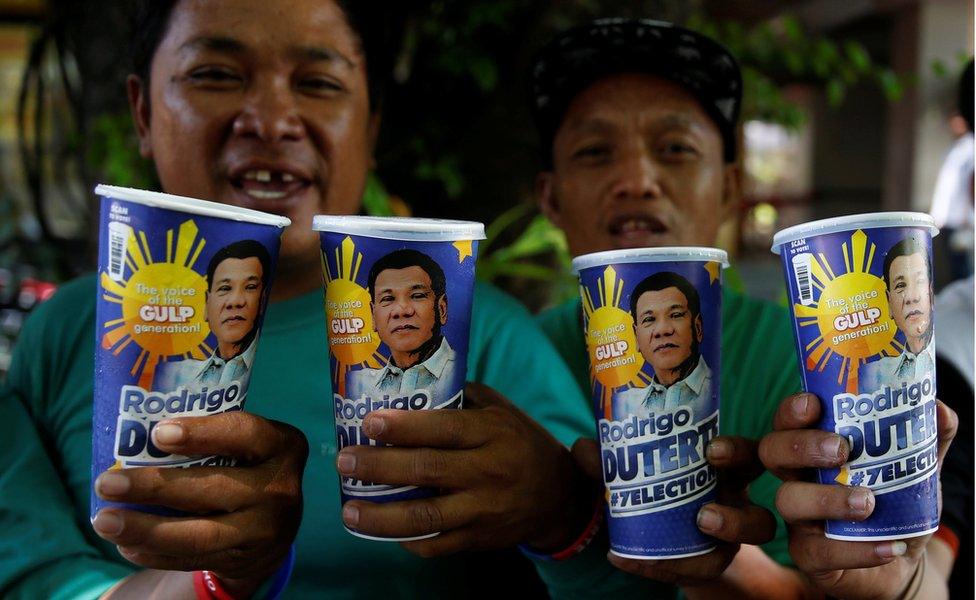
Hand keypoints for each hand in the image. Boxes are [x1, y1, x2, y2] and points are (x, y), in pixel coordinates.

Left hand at [92, 412, 307, 593]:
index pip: (245, 433)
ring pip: (200, 535)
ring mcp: (265, 529)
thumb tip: (134, 429)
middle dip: (155, 486)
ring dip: (146, 529)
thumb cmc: (245, 467)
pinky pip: (193, 560)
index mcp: (282, 446)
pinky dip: (155, 554)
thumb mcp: (247, 445)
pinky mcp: (244, 560)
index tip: (158, 433)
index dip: (203, 433)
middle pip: (212, 489)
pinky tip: (126, 545)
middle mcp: (280, 489)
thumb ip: (210, 436)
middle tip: (108, 483)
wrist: (274, 527)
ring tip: (104, 521)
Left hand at [335, 382, 595, 555]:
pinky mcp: (479, 539)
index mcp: (492, 433)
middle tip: (344, 461)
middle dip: (379, 467)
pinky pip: (437, 544)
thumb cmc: (520, 442)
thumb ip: (461, 399)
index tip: (369, 422)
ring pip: (426, 517)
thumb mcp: (501, 411)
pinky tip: (380, 531)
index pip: (444, 428)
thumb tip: (408, 386)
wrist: (559, 495)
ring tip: (349, 509)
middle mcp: (488, 471)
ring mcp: (483, 510)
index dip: (405, 427)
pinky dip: (406, 540)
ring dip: (381, 516)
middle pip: (427, 471)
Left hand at [572, 435, 776, 584]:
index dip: (737, 453)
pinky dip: (662, 567)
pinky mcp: (706, 565)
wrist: (643, 528)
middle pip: (759, 516)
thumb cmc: (645, 484)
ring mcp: (726, 541)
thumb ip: (604, 458)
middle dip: (737, 518)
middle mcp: (734, 506)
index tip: (712, 450)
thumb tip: (584, 447)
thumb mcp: (625, 469)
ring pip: (736, 558)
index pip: (744, 457)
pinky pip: (696, 573)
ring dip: (715, 553)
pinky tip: (626, 559)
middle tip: (703, 517)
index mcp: (722, 471)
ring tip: (685, 546)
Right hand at [758, 392, 956, 599]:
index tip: (814, 404)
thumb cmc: (896, 503)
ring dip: (826, 498)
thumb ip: (925, 439)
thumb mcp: (913, 468)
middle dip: (800, 445)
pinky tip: (888, 547)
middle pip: (771, 452)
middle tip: (841, 449)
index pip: (787, 420)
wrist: (902, 557)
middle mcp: (797, 477)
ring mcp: (799, 517)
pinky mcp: (808, 555)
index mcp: (813, 449)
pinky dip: (856, 550)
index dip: (791, 410)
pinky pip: (818, 552)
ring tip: (868, 503)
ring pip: (788, 500)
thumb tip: (941, 410)